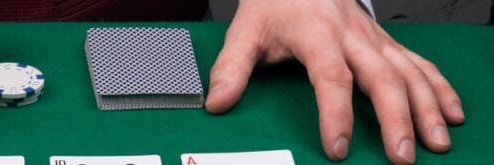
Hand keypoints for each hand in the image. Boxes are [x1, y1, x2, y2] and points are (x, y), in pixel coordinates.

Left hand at [206, 0, 463, 163]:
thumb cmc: (275, 3)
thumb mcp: (246, 32)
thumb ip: (231, 69)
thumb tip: (218, 103)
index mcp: (317, 34)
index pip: (331, 78)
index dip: (336, 114)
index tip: (338, 147)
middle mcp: (352, 36)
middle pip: (381, 79)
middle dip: (395, 119)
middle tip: (401, 155)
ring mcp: (374, 39)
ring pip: (408, 72)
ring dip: (426, 108)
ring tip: (436, 143)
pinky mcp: (386, 42)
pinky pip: (419, 64)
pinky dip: (440, 89)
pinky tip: (452, 114)